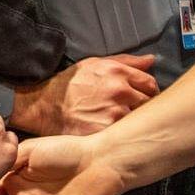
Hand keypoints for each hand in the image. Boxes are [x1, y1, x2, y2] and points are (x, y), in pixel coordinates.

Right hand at [9, 54, 157, 136]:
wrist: (43, 106)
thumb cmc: (68, 85)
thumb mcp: (94, 64)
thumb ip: (126, 61)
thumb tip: (151, 60)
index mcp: (117, 72)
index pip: (150, 84)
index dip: (148, 91)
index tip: (142, 97)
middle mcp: (119, 91)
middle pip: (147, 103)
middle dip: (141, 106)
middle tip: (129, 110)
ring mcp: (114, 113)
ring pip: (137, 120)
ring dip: (131, 121)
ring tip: (119, 122)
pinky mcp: (106, 131)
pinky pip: (124, 134)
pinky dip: (120, 134)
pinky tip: (112, 133)